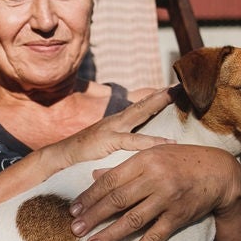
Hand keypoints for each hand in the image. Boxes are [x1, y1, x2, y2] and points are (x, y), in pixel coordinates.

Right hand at [36, 88, 174, 175]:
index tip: (175, 89)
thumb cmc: (83, 155)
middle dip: (162, 94)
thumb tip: (136, 146)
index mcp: (118, 122)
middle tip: (181, 83)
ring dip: (157, 104)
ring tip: (175, 96)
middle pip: (143, 104)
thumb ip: (120, 142)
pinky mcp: (108, 141)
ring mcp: (112, 128)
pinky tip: (167, 142)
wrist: (60, 156)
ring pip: (139, 113)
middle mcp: (116, 121)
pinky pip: (133, 140)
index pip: (141, 106)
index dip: (157, 98)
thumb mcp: (106, 146)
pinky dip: (151, 141)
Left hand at [67, 144, 240, 240]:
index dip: (89, 197)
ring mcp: (167, 199)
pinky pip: (156, 236)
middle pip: (117, 201)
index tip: (73, 210)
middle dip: (93, 217)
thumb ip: (123, 167)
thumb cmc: (180, 161)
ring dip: (110, 235)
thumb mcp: (152, 155)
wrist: (218, 172)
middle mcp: (155, 179)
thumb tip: (94, 176)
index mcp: (144, 161)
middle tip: (75, 231)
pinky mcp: (179, 217)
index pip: (110, 181)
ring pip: (133, 220)